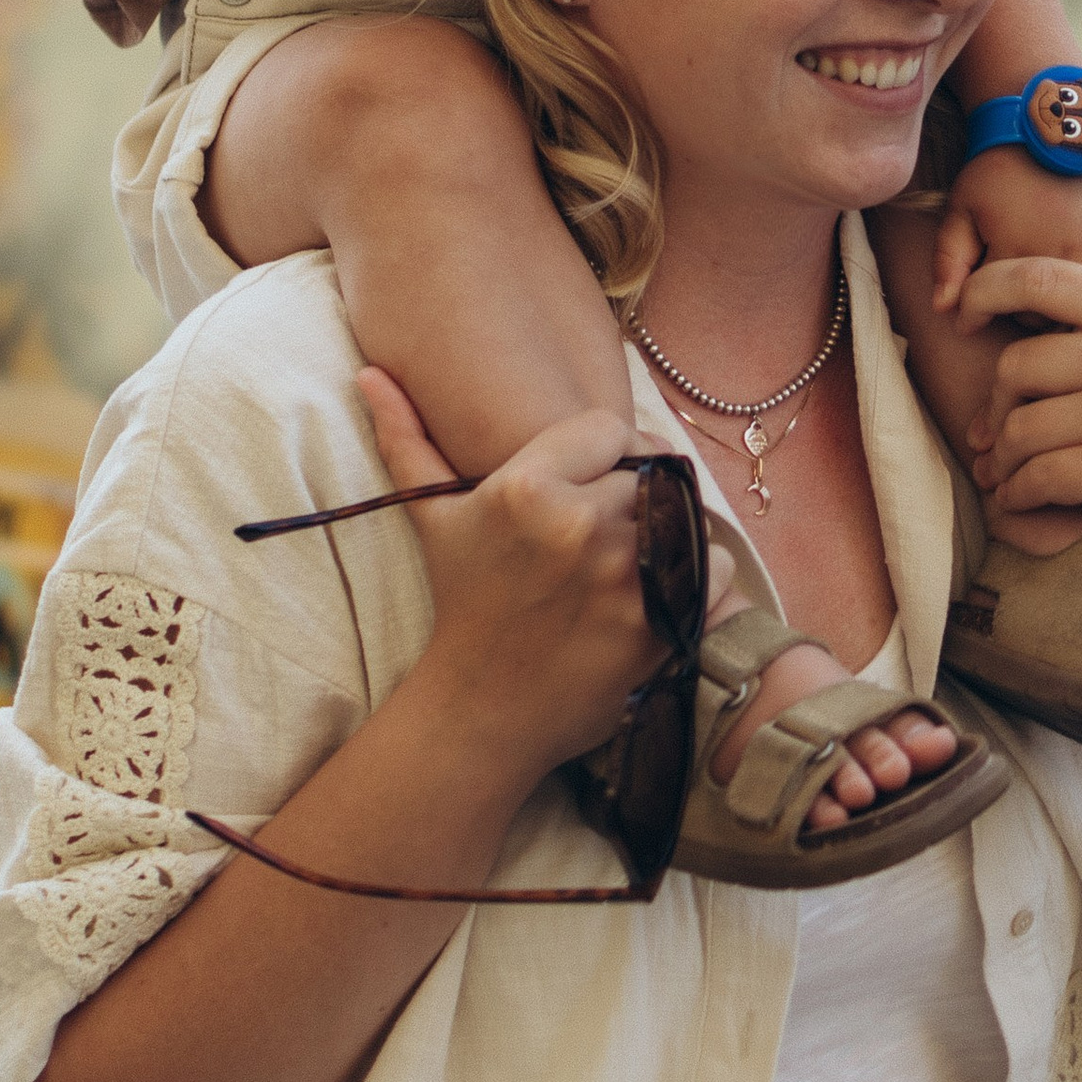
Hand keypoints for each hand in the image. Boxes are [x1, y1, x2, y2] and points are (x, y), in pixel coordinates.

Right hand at [357, 369, 672, 775]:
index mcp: (526, 488)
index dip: (608, 451)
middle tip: (611, 522)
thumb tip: (370, 373)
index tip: (593, 479)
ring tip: (635, 551)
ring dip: (667, 528)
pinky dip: (696, 575)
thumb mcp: (433, 517)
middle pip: (648, 469)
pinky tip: (656, 588)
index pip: (610, 428)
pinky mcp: (659, 621)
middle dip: (634, 491)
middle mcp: (579, 524)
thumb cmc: (462, 603)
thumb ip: (406, 438)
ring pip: (683, 513)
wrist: (482, 708)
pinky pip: (711, 568)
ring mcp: (623, 576)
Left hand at [933, 142, 1081, 316]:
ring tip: (1048, 289)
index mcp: (1021, 252)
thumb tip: (944, 311)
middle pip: (1046, 321)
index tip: (980, 296)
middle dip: (1026, 312)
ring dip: (1066, 310)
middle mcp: (1066, 256)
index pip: (1003, 313)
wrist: (1050, 127)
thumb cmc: (998, 170)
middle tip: (1016, 288)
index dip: (988, 308)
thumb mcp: (961, 209)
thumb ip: (949, 262)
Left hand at [957, 256, 1081, 631]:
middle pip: (1016, 365)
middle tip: (994, 442)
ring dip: (1003, 462)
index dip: (985, 288)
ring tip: (1008, 476)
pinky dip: (1018, 496)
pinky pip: (1035, 476)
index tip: (961, 318)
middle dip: (996, 411)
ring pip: (1018, 428)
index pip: (1042, 276)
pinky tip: (1021, 501)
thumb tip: (976, 312)